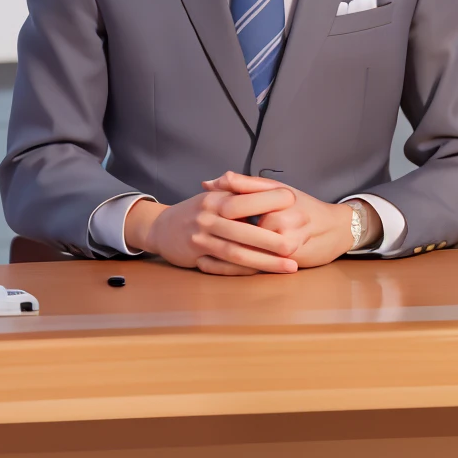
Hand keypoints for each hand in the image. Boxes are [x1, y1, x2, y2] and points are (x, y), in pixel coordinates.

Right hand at [125, 175, 300, 274]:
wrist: (161, 228)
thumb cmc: (197, 210)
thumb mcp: (215, 194)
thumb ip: (240, 188)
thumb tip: (272, 185)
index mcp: (216, 199)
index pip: (246, 199)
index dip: (270, 201)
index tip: (295, 202)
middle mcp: (208, 218)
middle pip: (243, 231)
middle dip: (272, 240)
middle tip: (297, 245)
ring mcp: (200, 240)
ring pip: (236, 253)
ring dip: (264, 261)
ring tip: (289, 266)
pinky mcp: (196, 258)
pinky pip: (223, 267)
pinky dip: (243, 271)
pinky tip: (263, 273)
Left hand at [202, 171, 371, 269]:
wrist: (337, 229)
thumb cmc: (304, 207)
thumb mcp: (277, 189)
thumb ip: (245, 184)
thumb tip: (210, 182)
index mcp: (280, 199)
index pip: (237, 204)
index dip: (215, 207)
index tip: (199, 205)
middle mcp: (284, 221)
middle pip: (237, 230)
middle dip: (213, 232)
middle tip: (193, 230)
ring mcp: (284, 244)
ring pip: (242, 250)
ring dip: (216, 251)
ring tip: (196, 247)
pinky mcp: (283, 262)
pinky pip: (248, 266)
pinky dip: (225, 267)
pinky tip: (207, 263)